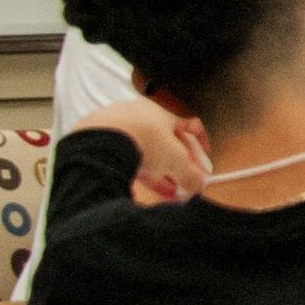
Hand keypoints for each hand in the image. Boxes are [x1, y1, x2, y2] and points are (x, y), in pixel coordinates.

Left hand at [81, 96, 211, 204]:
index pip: (189, 125)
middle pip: (166, 143)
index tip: (204, 161)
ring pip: (145, 152)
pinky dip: (137, 173)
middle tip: (185, 184)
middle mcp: (140, 115)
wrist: (101, 141)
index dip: (200, 144)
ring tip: (167, 193)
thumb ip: (191, 174)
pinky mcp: (101, 142)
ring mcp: (119, 127)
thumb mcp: (176, 160)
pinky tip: (143, 189)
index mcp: (163, 111)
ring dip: (160, 174)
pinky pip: (125, 159)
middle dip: (179, 166)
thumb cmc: (143, 139)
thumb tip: (198, 186)